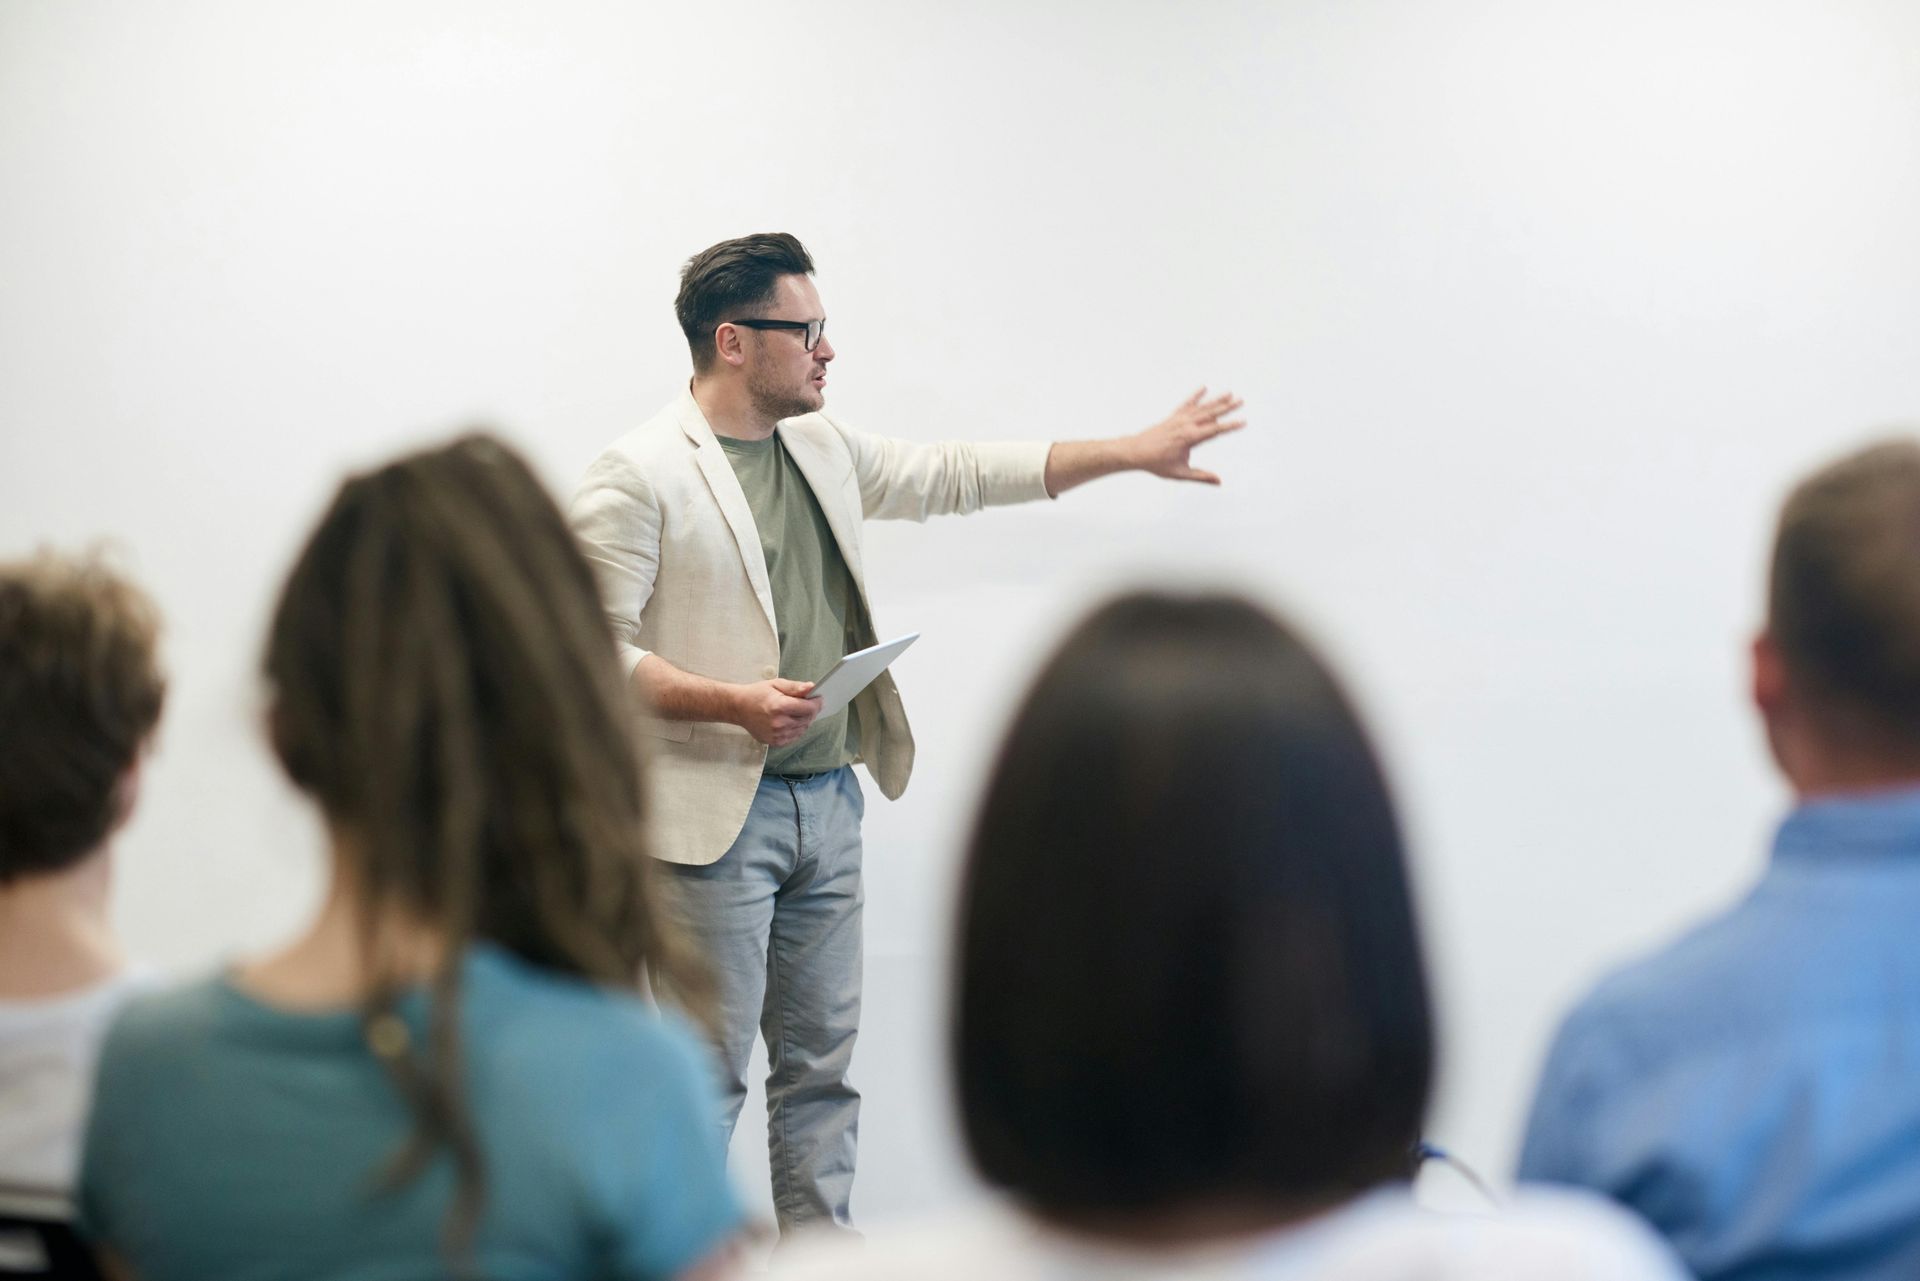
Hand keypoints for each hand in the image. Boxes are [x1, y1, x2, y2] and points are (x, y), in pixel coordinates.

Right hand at [732, 678, 819, 746]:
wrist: (739, 708)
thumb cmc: (757, 694)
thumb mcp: (776, 684)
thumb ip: (795, 687)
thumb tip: (812, 687)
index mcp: (779, 706)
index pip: (809, 708)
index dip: (817, 703)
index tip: (819, 698)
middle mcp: (779, 723)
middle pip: (808, 719)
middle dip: (812, 710)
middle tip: (809, 703)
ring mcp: (777, 735)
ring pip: (803, 729)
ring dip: (805, 720)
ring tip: (798, 711)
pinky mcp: (775, 742)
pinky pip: (795, 736)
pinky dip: (797, 728)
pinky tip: (791, 720)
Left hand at [1129, 388, 1245, 484]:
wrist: (1135, 451)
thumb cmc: (1156, 463)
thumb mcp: (1180, 473)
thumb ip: (1201, 476)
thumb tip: (1219, 481)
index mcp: (1189, 438)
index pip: (1215, 430)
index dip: (1230, 426)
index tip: (1243, 421)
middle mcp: (1185, 425)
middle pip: (1210, 413)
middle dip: (1227, 407)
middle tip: (1241, 401)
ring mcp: (1179, 419)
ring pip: (1201, 407)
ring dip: (1216, 400)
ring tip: (1229, 393)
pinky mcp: (1173, 416)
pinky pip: (1186, 403)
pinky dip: (1195, 395)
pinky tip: (1204, 387)